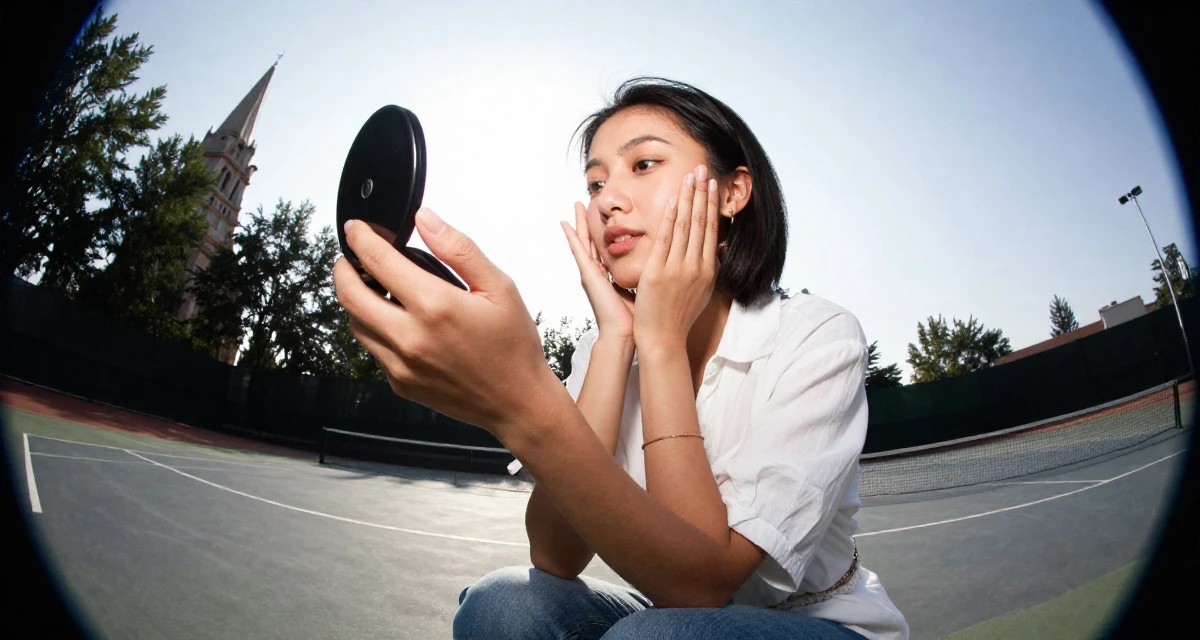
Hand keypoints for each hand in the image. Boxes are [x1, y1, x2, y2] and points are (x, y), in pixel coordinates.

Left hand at [333, 208, 558, 435]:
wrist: (517, 402)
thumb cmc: (513, 345)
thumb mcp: (499, 287)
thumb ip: (458, 249)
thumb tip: (426, 219)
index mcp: (435, 306)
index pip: (378, 262)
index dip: (360, 238)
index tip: (356, 228)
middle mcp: (410, 337)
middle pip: (350, 295)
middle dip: (343, 268)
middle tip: (349, 256)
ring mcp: (401, 364)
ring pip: (355, 324)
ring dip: (354, 300)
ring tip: (370, 286)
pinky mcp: (400, 383)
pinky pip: (372, 349)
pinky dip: (373, 328)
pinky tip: (392, 320)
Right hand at [561, 201, 635, 339]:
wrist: (624, 334)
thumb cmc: (634, 318)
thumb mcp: (639, 290)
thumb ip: (642, 277)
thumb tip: (658, 266)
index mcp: (609, 276)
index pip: (606, 248)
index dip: (604, 232)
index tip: (604, 217)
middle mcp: (597, 273)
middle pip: (592, 240)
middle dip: (589, 222)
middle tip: (584, 202)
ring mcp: (590, 273)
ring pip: (583, 241)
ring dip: (579, 223)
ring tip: (576, 205)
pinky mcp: (588, 275)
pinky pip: (578, 251)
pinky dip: (571, 237)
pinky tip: (565, 223)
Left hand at [633, 165, 719, 353]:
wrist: (663, 338)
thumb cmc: (679, 317)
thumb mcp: (701, 292)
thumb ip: (706, 271)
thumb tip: (714, 253)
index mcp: (708, 270)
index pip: (711, 230)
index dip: (711, 205)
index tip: (711, 184)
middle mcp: (696, 266)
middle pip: (701, 222)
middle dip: (702, 193)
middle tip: (703, 169)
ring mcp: (678, 268)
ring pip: (686, 225)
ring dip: (688, 198)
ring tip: (690, 176)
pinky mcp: (659, 272)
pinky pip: (666, 238)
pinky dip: (670, 217)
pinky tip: (673, 199)